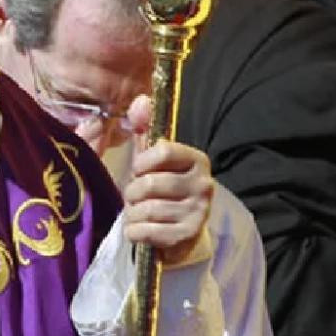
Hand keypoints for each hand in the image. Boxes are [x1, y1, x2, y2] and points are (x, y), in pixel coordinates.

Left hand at [122, 114, 213, 265]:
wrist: (181, 232)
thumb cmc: (162, 188)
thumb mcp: (153, 157)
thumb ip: (144, 128)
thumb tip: (141, 100)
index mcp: (197, 159)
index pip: (163, 151)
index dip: (141, 162)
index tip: (138, 170)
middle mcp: (204, 184)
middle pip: (149, 183)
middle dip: (132, 192)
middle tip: (134, 196)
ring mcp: (199, 212)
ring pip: (147, 209)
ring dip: (132, 213)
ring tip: (137, 213)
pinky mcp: (189, 236)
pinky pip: (147, 231)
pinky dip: (134, 231)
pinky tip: (138, 229)